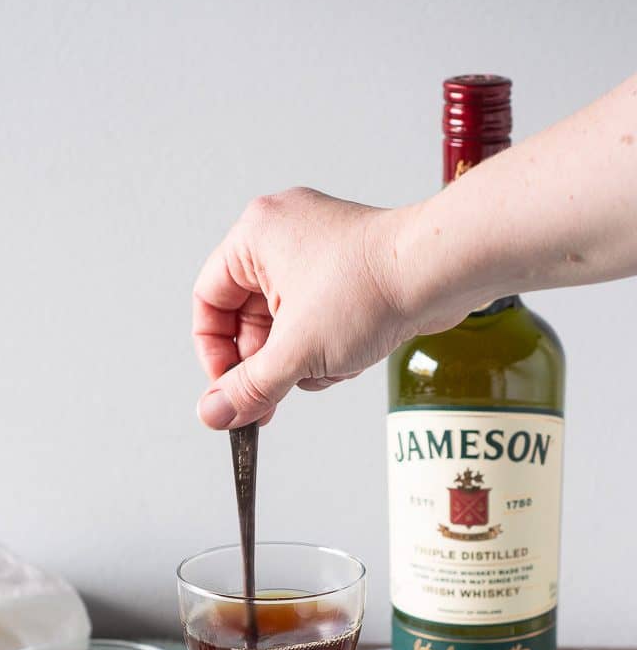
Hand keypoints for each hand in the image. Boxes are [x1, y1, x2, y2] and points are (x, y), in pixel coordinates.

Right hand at [192, 188, 420, 428]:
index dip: (214, 352)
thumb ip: (250, 387)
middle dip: (268, 363)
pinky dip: (330, 347)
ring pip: (286, 327)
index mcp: (256, 236)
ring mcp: (320, 253)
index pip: (209, 300)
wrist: (441, 273)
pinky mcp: (350, 273)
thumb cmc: (371, 288)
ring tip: (332, 362)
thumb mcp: (296, 351)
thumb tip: (214, 413)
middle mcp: (284, 236)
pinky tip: (353, 354)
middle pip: (248, 319)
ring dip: (304, 359)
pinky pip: (319, 321)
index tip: (228, 389)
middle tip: (273, 399)